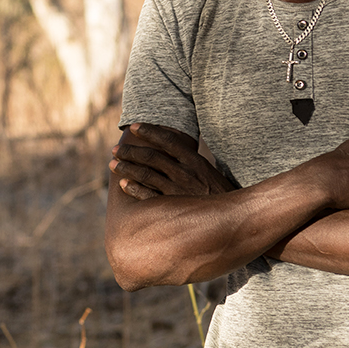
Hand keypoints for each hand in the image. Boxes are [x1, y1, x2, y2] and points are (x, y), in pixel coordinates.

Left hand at [110, 123, 236, 200]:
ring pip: (146, 174)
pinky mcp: (173, 209)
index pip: (168, 140)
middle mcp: (186, 173)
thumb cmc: (221, 196)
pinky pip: (148, 196)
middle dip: (130, 151)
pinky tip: (123, 184)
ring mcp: (179, 191)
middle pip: (152, 157)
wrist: (236, 221)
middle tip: (115, 149)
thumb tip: (173, 150)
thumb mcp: (210, 174)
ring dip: (126, 168)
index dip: (149, 131)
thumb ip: (191, 163)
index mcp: (196, 161)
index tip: (133, 126)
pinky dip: (134, 189)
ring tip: (113, 164)